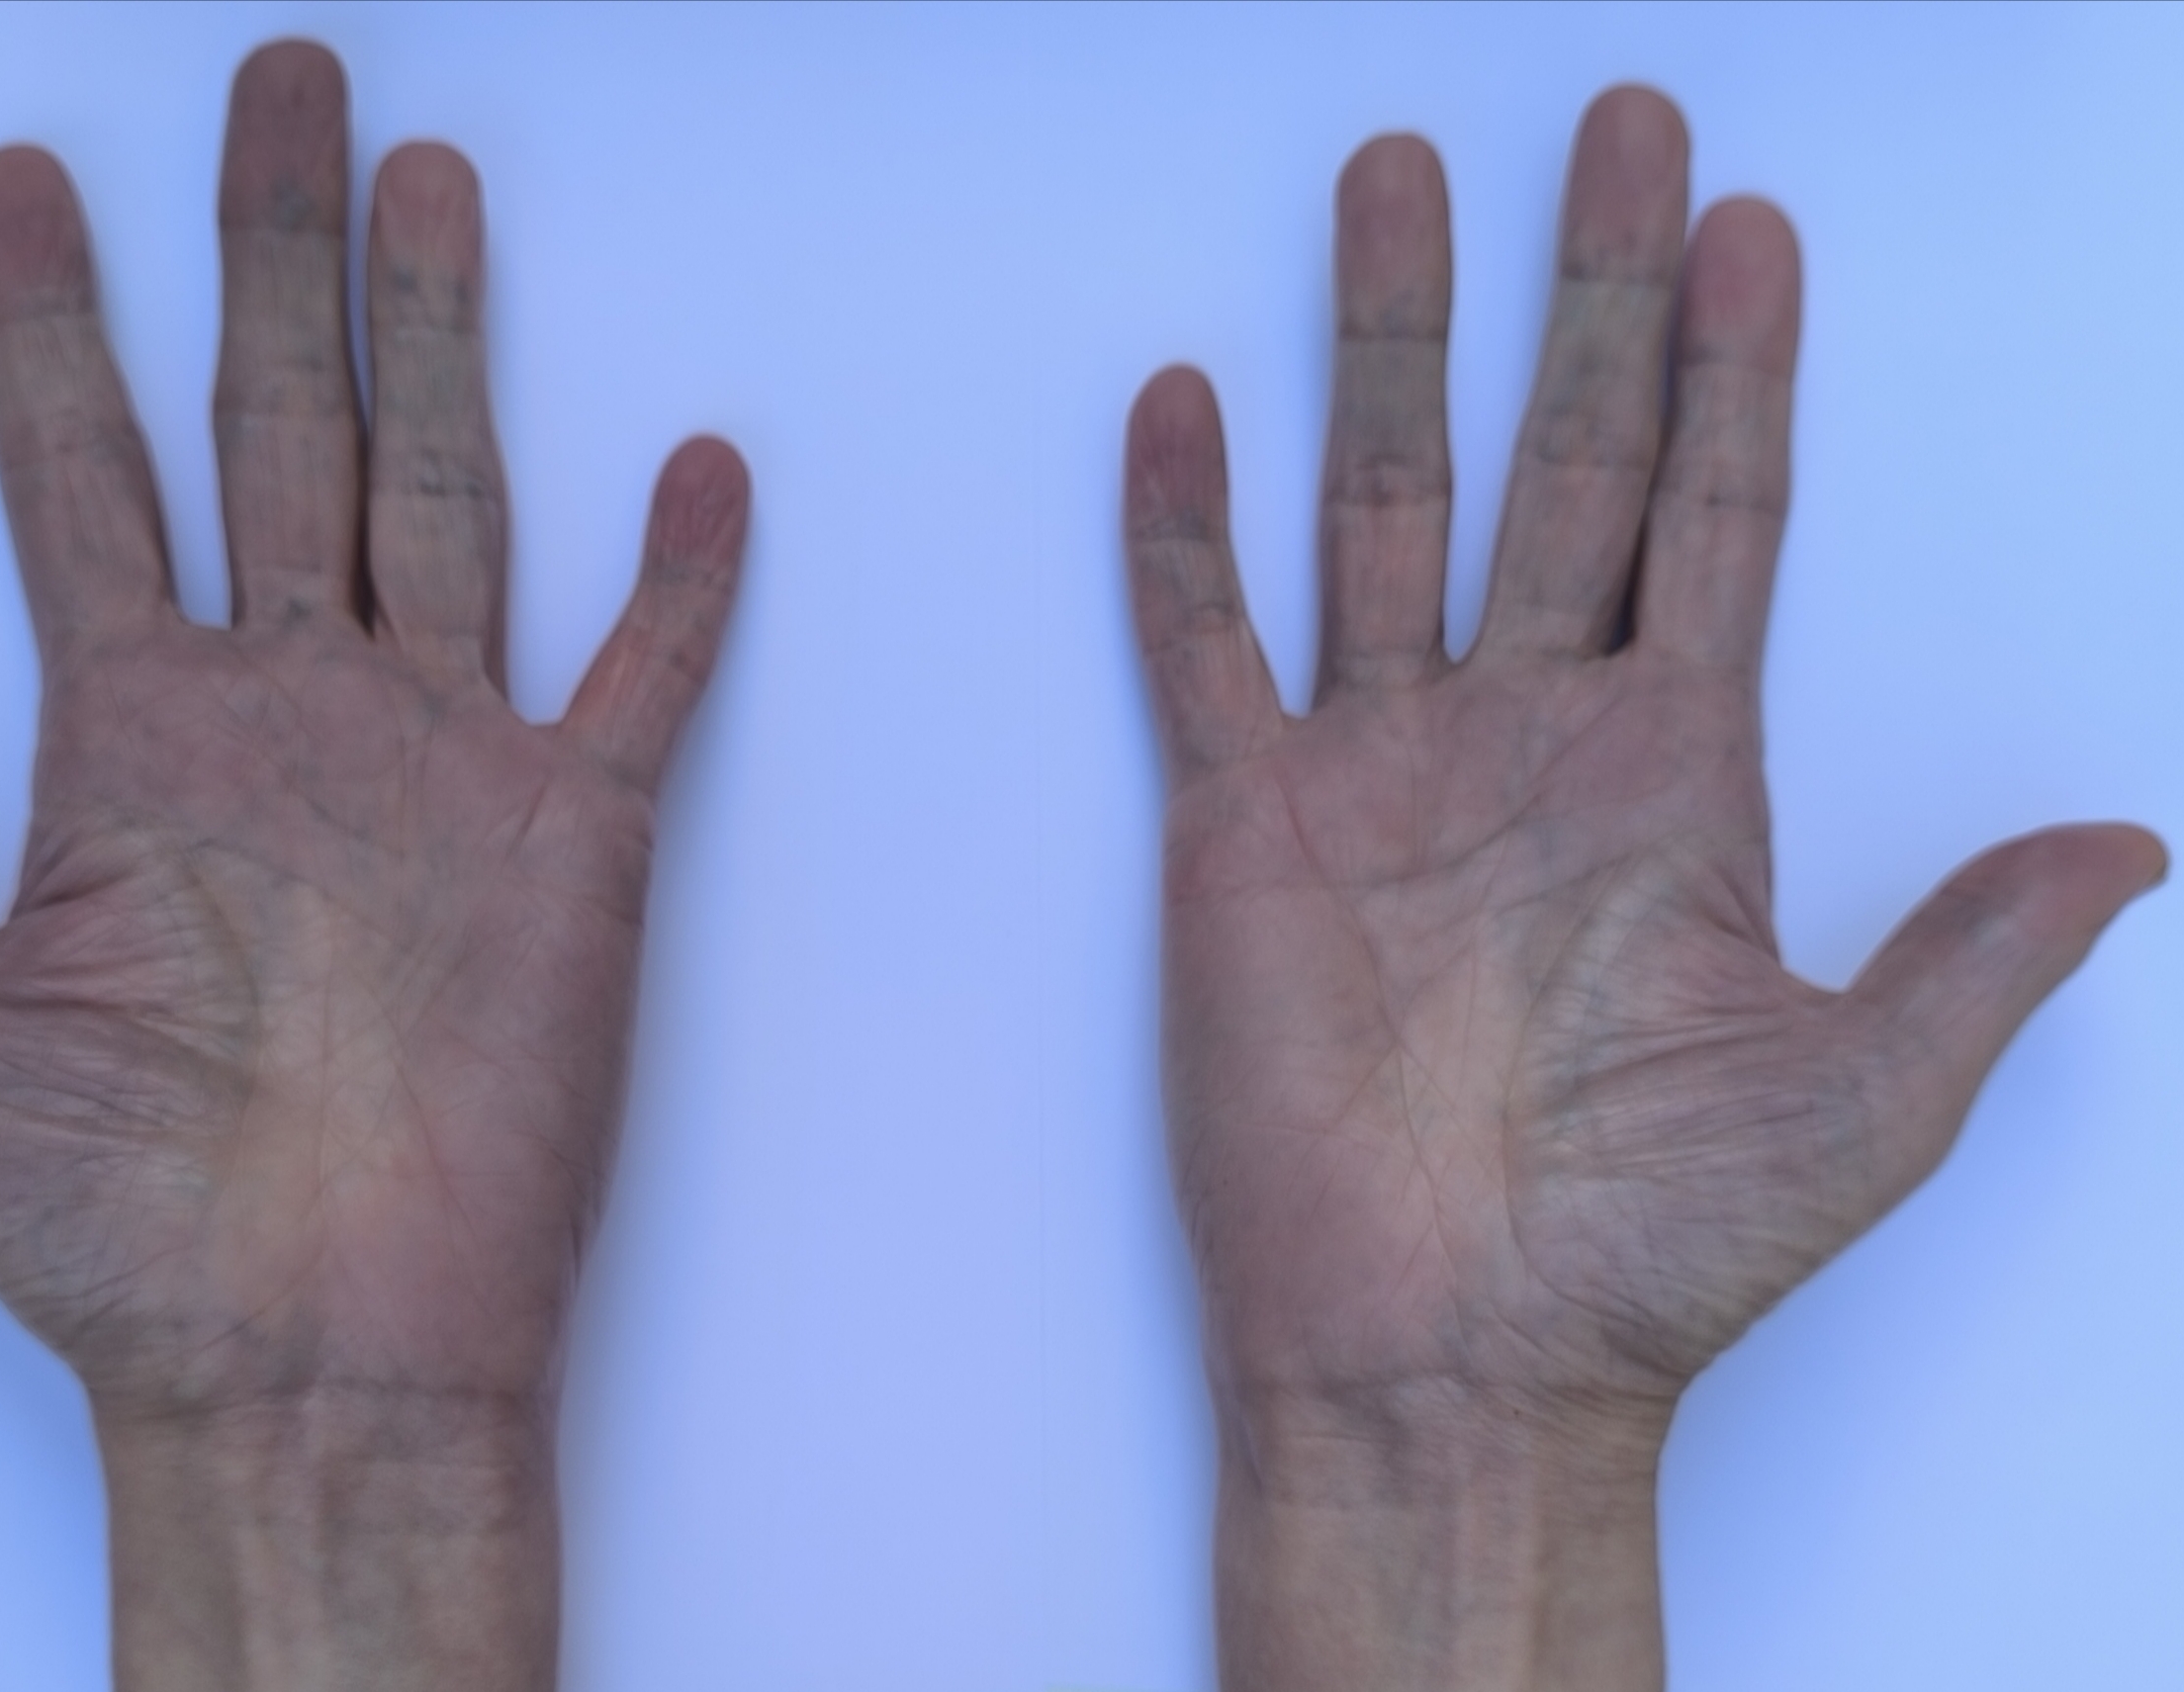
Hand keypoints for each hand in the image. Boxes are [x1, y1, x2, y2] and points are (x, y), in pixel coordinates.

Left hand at [0, 42, 746, 1689]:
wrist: (310, 1357)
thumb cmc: (115, 1233)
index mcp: (136, 744)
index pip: (78, 481)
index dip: (40, 329)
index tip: (13, 186)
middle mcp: (289, 719)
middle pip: (280, 429)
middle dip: (269, 252)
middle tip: (274, 85)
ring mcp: (435, 764)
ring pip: (444, 496)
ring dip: (439, 340)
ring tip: (425, 185)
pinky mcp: (570, 841)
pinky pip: (639, 678)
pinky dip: (678, 580)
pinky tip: (696, 463)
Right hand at [1125, 88, 2161, 1689]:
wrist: (1443, 1359)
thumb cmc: (1644, 1255)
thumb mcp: (1862, 1100)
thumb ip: (1976, 953)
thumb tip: (2130, 845)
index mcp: (1677, 782)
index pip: (1717, 525)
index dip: (1739, 376)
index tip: (1753, 231)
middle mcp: (1529, 742)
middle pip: (1567, 463)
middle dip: (1591, 291)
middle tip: (1616, 130)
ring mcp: (1381, 769)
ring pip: (1385, 506)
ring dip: (1391, 343)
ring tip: (1396, 183)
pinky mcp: (1243, 824)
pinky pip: (1207, 642)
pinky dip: (1187, 528)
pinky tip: (1190, 407)